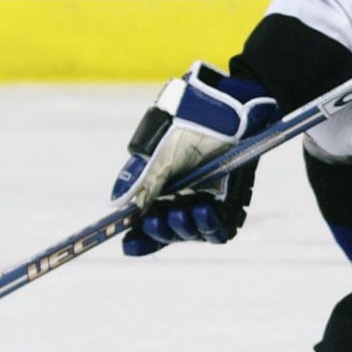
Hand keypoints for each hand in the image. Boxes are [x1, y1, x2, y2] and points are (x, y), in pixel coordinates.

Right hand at [112, 63, 277, 254]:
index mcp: (162, 186)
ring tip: (180, 212)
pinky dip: (209, 226)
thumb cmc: (190, 122)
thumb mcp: (159, 152)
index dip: (139, 238)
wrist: (228, 106)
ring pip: (193, 233)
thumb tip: (119, 206)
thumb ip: (144, 181)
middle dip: (160, 231)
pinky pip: (221, 229)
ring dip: (183, 230)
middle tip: (157, 218)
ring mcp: (208, 199)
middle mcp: (184, 197)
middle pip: (169, 232)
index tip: (127, 246)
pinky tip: (202, 210)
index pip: (148, 222)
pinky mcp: (233, 200)